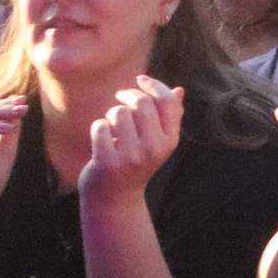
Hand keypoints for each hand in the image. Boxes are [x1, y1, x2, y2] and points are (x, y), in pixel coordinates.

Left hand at [78, 75, 183, 205]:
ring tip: (112, 128)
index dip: (153, 85)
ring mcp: (131, 156)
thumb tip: (179, 90)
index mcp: (170, 140)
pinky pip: (100, 127)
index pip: (167, 101)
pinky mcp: (108, 161)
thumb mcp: (157, 141)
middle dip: (127, 96)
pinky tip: (101, 140)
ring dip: (111, 115)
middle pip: (141, 102)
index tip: (140, 80)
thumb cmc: (136, 162)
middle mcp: (154, 148)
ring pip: (118, 113)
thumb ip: (170, 116)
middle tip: (119, 100)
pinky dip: (98, 128)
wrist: (115, 198)